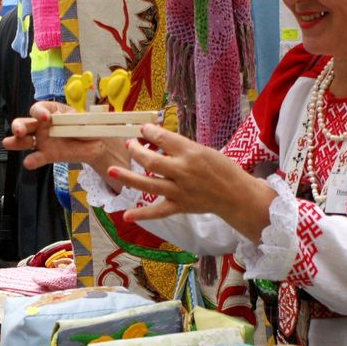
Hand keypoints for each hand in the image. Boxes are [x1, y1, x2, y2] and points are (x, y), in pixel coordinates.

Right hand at [3, 101, 121, 172]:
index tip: (46, 117)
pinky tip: (28, 162)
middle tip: (19, 130)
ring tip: (8, 143)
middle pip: (26, 122)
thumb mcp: (90, 119)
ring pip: (25, 139)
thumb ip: (86, 118)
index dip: (40, 111)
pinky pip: (37, 157)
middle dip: (19, 125)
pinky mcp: (47, 154)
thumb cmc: (90, 125)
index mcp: (53, 110)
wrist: (96, 143)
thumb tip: (98, 115)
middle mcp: (44, 124)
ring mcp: (43, 140)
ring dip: (16, 141)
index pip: (40, 108)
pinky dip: (31, 160)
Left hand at [109, 124, 275, 240]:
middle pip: (151, 160)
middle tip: (129, 143)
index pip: (163, 138)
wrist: (235, 195)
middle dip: (135, 150)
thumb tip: (155, 140)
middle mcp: (183, 171)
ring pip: (148, 183)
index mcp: (190, 152)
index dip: (149, 131)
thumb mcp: (203, 150)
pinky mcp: (179, 206)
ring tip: (110, 170)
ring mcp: (179, 190)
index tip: (142, 129)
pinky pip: (157, 211)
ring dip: (127, 177)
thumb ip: (179, 147)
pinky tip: (125, 216)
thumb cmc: (221, 168)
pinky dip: (141, 214)